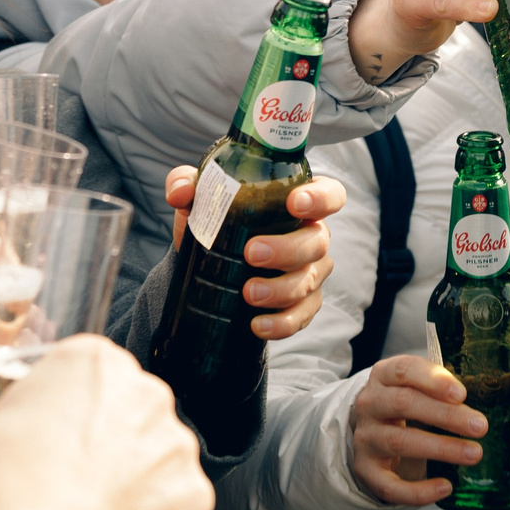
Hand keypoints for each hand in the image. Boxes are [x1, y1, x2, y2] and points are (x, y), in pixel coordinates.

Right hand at [0, 336, 213, 509]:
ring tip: (90, 507)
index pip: (85, 373)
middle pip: (127, 410)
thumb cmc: (9, 484)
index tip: (49, 431)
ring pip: (155, 457)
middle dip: (104, 440)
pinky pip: (174, 502)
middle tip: (68, 474)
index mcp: (94, 362)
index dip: (63, 406)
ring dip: (131, 478)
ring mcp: (175, 443)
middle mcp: (145, 392)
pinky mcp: (192, 493)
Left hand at [164, 166, 346, 340]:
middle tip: (251, 254)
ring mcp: (311, 272)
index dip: (320, 198)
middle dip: (287, 249)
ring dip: (280, 289)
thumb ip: (185, 184)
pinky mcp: (303, 304)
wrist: (208, 267)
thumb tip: (180, 192)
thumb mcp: (199, 200)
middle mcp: (312, 236)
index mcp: (299, 203)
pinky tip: (258, 325)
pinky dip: (282, 323)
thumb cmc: (216, 222)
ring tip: (249, 293)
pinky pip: (302, 316)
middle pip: (317, 242)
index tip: (294, 203)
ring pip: (309, 281)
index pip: (329, 194)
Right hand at [349, 354, 485, 504]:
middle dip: (445, 415)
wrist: (375, 433)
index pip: (405, 370)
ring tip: (474, 454)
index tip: (461, 394)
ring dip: (440, 448)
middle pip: (404, 403)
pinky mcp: (366, 470)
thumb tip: (507, 391)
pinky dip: (418, 490)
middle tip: (480, 426)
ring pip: (398, 442)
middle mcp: (370, 404)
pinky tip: (445, 487)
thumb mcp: (422, 388)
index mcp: (385, 376)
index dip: (433, 380)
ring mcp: (366, 438)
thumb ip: (450, 388)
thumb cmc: (410, 406)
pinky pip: (389, 484)